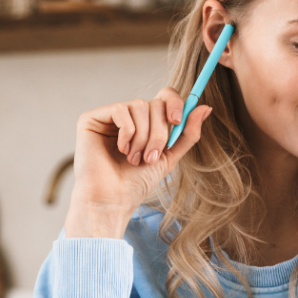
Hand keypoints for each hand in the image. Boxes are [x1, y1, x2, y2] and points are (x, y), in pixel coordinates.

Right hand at [64, 88, 213, 238]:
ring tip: (134, 159)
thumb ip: (187, 134)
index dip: (174, 103)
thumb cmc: (137, 183)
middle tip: (151, 157)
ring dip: (143, 137)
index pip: (164, 96)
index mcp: (145, 123)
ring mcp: (109, 116)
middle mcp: (127, 116)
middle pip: (155, 103)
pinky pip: (121, 110)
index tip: (177, 122)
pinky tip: (121, 150)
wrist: (113, 201)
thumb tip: (205, 107)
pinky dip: (127, 133)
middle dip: (159, 133)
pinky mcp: (91, 118)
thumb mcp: (170, 157)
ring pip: (139, 105)